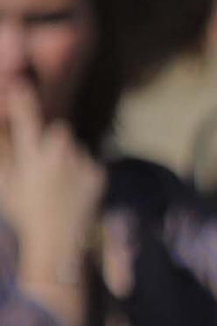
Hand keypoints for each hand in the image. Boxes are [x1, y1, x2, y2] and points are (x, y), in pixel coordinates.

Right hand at [0, 85, 103, 321]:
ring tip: (56, 187)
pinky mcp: (98, 174)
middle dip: (48, 142)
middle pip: (55, 132)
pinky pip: (86, 163)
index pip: (27, 119)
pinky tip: (71, 192)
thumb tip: (3, 128)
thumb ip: (4, 150)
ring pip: (71, 149)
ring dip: (64, 160)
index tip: (20, 83)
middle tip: (41, 167)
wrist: (58, 242)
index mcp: (33, 158)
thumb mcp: (6, 182)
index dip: (23, 100)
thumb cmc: (24, 212)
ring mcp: (82, 165)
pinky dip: (79, 172)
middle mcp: (59, 157)